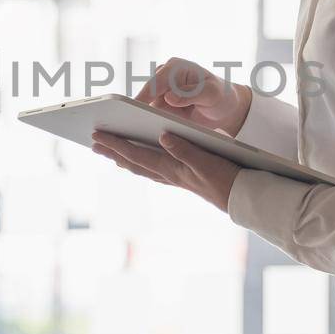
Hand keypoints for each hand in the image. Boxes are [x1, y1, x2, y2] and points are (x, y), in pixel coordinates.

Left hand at [90, 129, 241, 212]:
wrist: (241, 198)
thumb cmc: (226, 179)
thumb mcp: (207, 161)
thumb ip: (184, 149)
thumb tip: (162, 136)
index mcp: (170, 168)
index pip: (136, 154)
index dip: (115, 144)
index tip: (97, 135)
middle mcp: (168, 175)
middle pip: (133, 162)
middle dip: (112, 151)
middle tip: (93, 142)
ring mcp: (173, 177)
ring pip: (141, 167)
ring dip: (123, 158)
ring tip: (108, 150)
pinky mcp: (181, 178)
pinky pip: (152, 169)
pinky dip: (140, 163)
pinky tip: (138, 161)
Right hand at [135, 57, 251, 136]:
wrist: (224, 108)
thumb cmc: (220, 96)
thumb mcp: (211, 94)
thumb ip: (192, 94)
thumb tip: (169, 97)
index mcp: (174, 68)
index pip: (156, 82)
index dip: (144, 96)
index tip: (134, 108)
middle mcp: (162, 78)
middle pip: (145, 96)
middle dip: (137, 110)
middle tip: (129, 125)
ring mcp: (159, 94)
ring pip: (144, 108)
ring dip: (140, 120)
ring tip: (132, 134)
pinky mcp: (158, 108)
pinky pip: (148, 118)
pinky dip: (146, 126)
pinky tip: (142, 139)